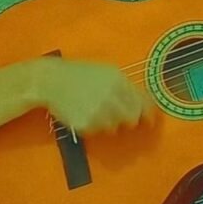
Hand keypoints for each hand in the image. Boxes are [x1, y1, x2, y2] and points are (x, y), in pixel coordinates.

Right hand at [37, 59, 160, 140]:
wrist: (51, 80)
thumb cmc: (81, 74)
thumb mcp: (107, 72)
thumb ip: (127, 87)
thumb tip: (147, 104)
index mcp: (118, 81)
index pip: (142, 102)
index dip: (149, 114)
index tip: (151, 121)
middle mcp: (111, 97)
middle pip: (131, 118)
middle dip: (129, 119)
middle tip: (119, 115)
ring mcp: (98, 112)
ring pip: (114, 127)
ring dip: (109, 122)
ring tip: (95, 109)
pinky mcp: (85, 124)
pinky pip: (97, 131)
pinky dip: (94, 125)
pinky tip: (84, 113)